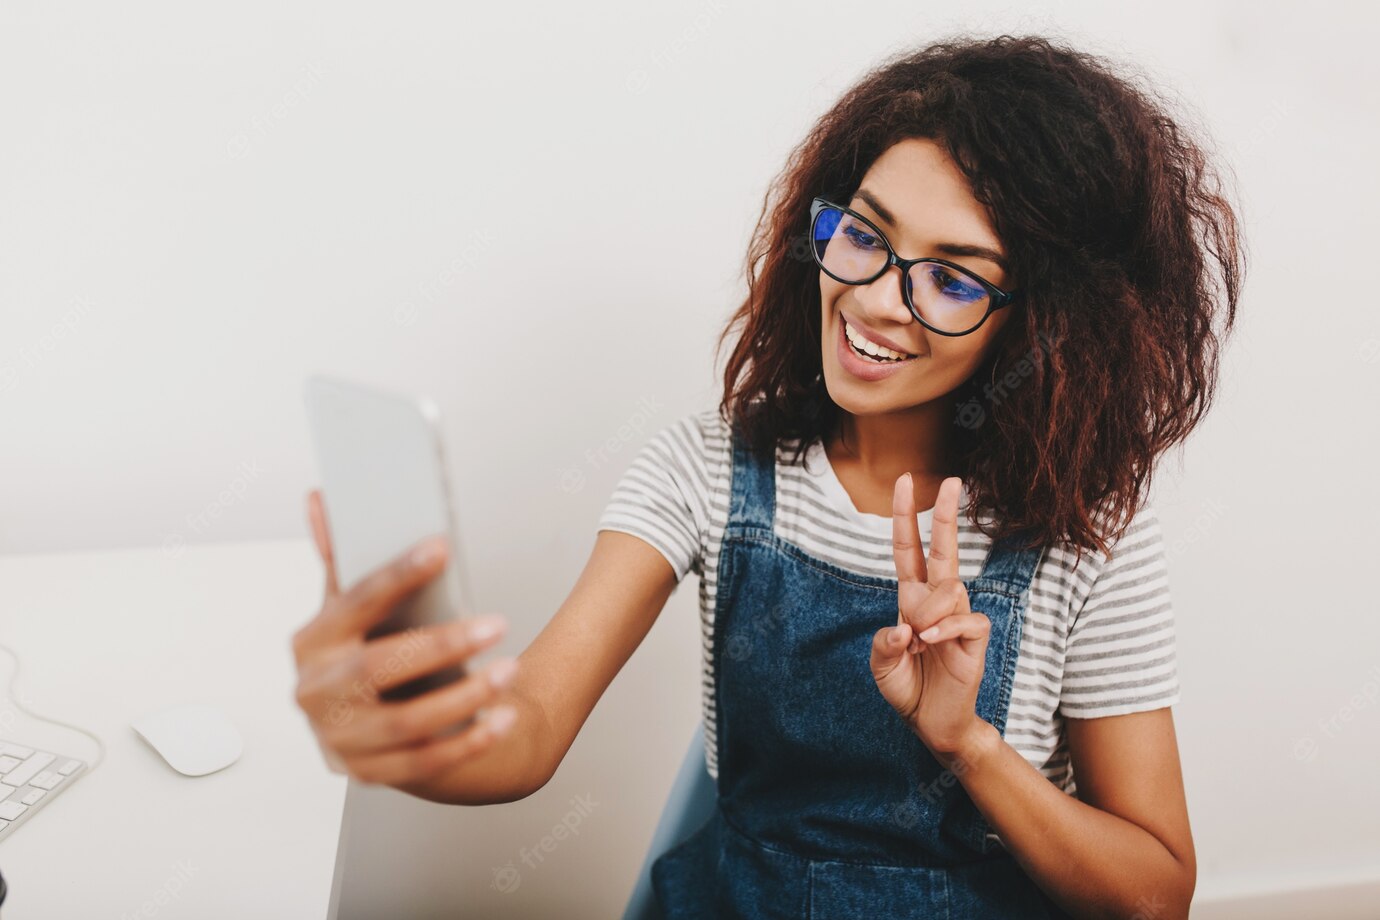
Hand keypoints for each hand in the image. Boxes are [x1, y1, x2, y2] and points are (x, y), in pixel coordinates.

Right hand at [291, 489, 519, 786]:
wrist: (367, 727)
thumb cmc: (363, 653)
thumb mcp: (346, 609)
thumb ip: (340, 558)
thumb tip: (322, 497)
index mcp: (312, 641)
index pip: (355, 601)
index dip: (398, 574)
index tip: (441, 547)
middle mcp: (317, 692)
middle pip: (379, 667)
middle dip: (441, 645)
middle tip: (496, 624)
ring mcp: (340, 739)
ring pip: (406, 721)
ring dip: (464, 696)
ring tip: (508, 670)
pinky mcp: (369, 774)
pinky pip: (424, 762)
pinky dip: (468, 741)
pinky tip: (504, 719)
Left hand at [869, 474, 987, 755]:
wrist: (930, 722)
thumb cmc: (907, 688)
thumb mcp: (881, 665)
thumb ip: (884, 644)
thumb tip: (906, 626)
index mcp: (910, 598)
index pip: (908, 549)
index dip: (905, 516)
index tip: (905, 482)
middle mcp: (936, 600)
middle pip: (943, 549)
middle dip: (946, 514)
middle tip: (953, 480)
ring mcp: (958, 616)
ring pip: (949, 588)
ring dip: (928, 612)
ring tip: (920, 642)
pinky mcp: (975, 637)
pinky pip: (965, 617)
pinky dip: (945, 628)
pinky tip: (932, 642)